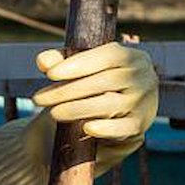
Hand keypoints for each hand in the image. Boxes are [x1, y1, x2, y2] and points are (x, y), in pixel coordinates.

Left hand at [0, 41, 159, 184]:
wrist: (109, 118)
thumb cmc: (91, 86)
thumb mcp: (77, 70)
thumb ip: (59, 62)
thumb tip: (43, 61)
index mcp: (132, 57)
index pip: (107, 56)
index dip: (78, 64)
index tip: (49, 74)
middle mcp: (144, 77)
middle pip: (105, 81)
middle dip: (68, 90)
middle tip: (39, 99)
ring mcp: (145, 102)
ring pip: (110, 103)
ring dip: (77, 108)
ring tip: (53, 113)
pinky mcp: (139, 126)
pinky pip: (123, 128)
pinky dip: (105, 128)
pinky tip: (86, 128)